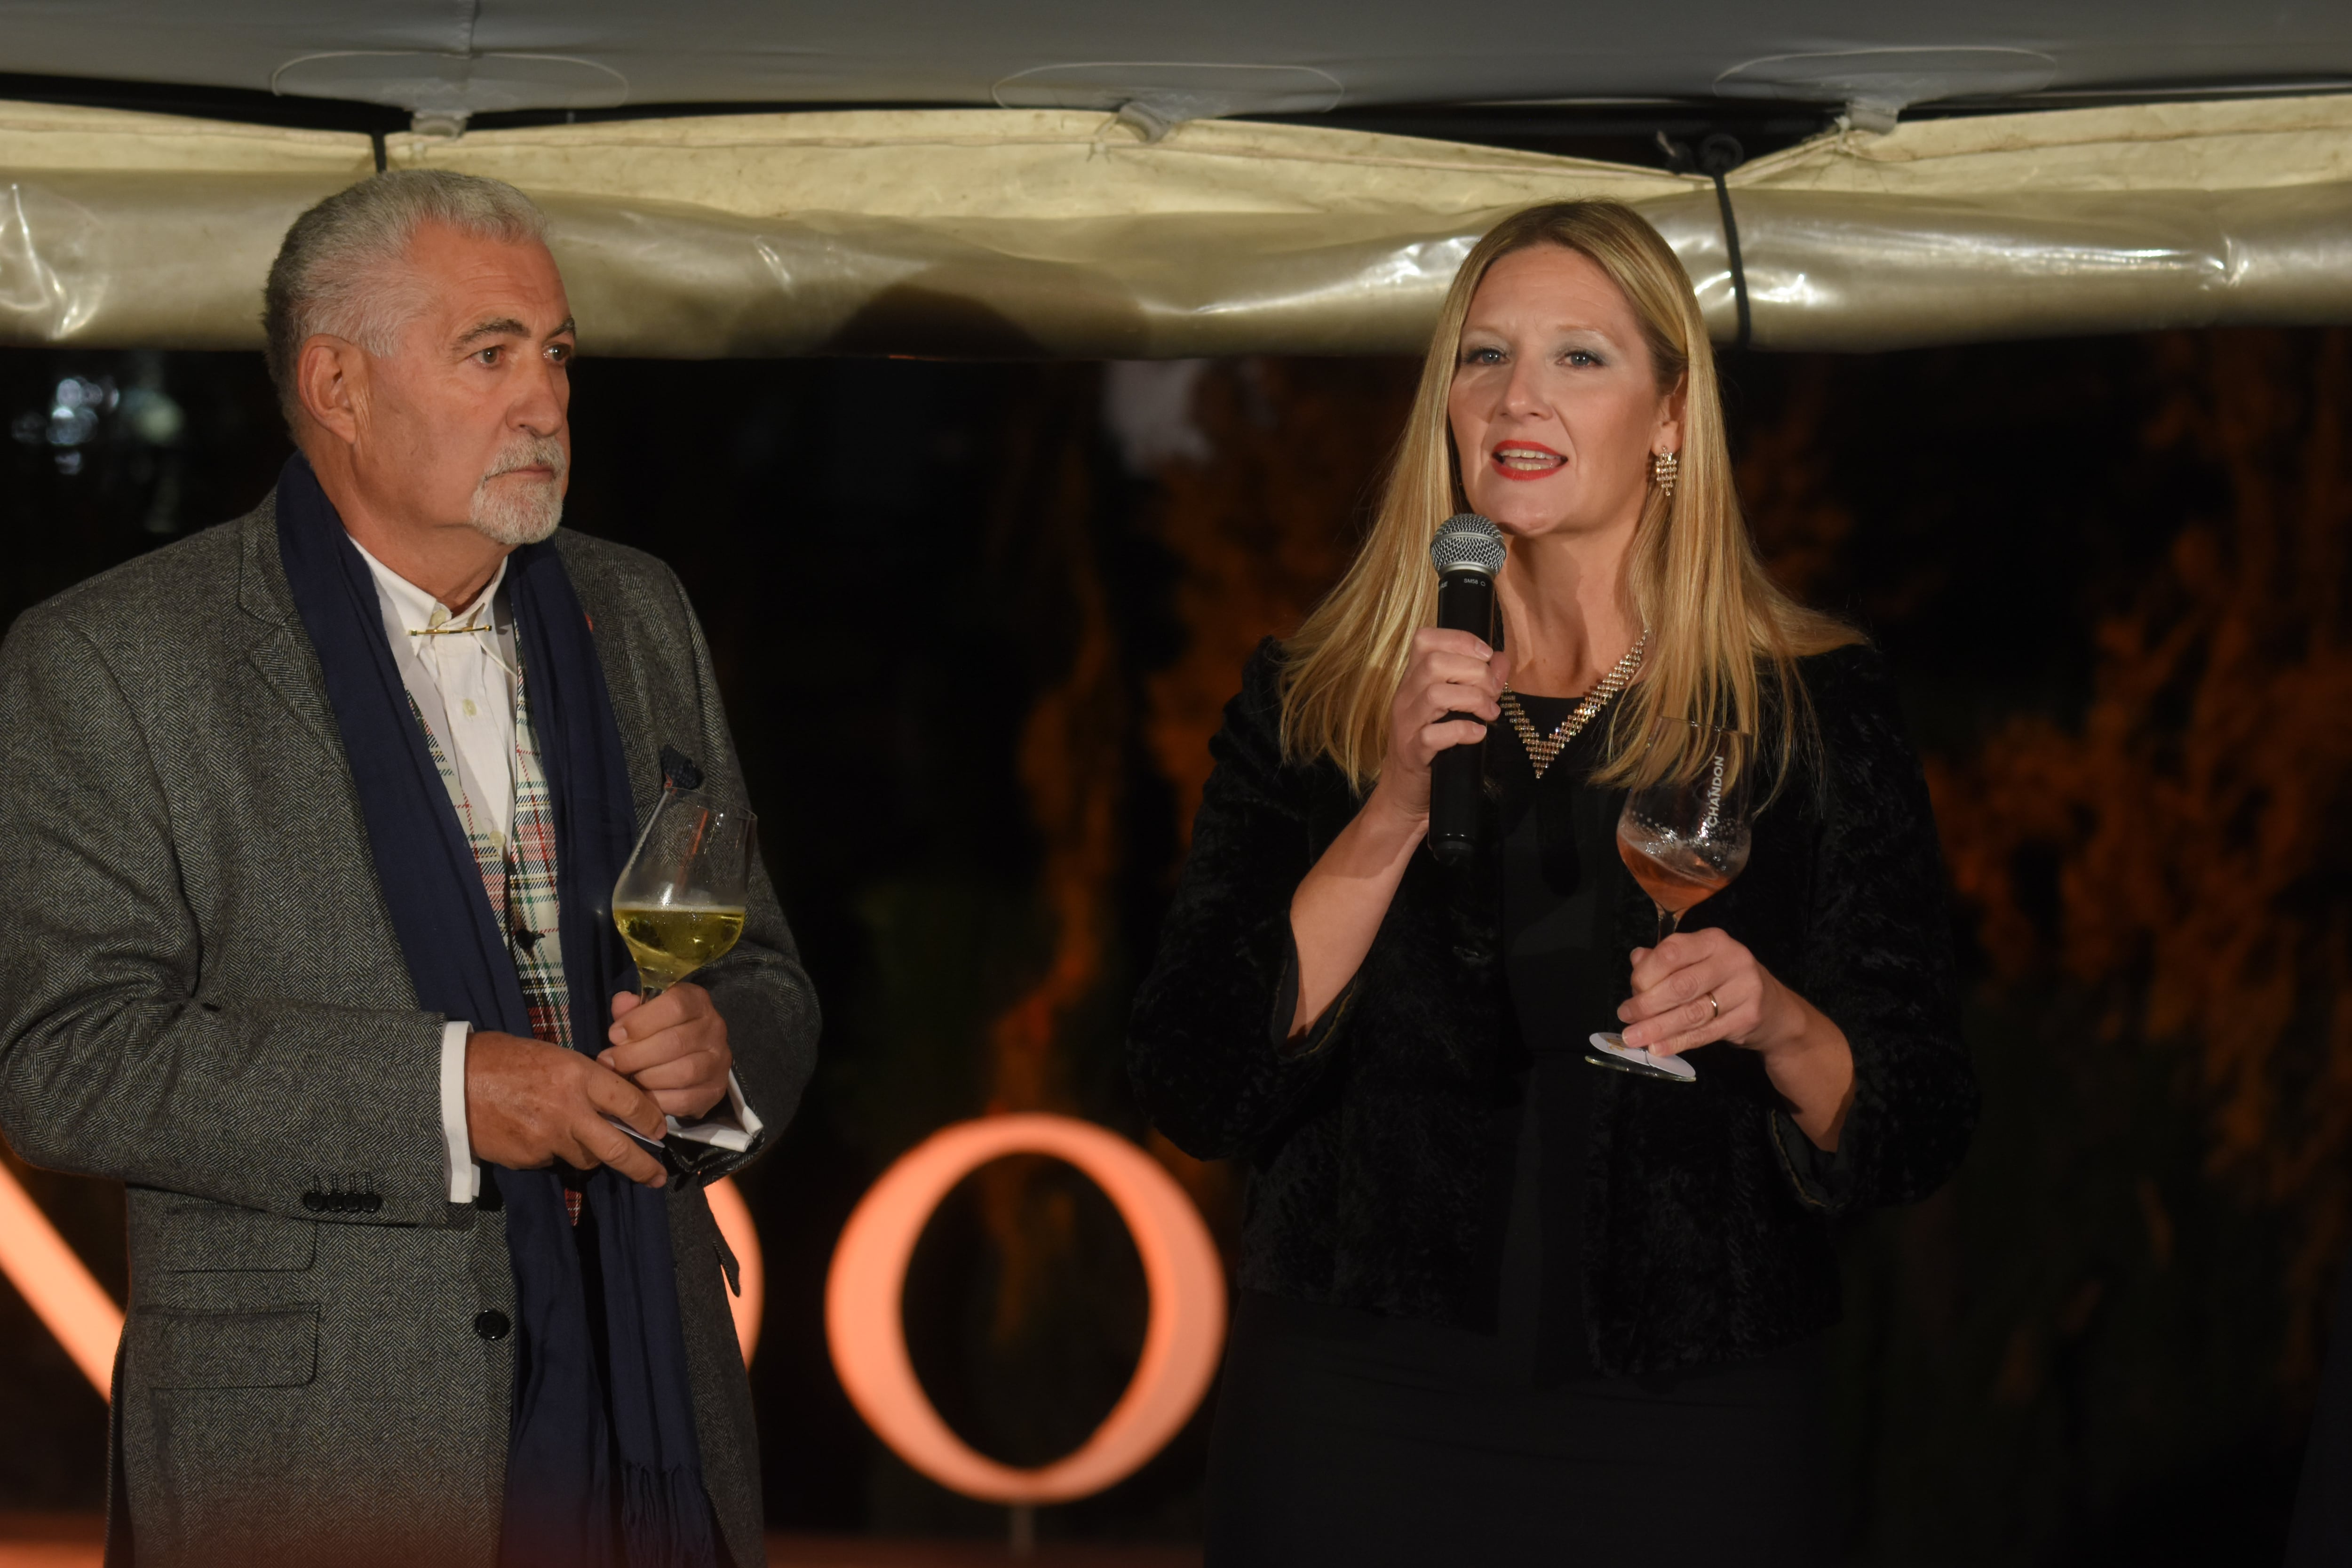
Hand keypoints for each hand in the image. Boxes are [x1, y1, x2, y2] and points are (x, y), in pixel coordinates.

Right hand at [465, 1030, 667, 1186]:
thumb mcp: (555, 1057)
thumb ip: (586, 1080)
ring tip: (570, 1132)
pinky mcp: (529, 1157)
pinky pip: (553, 1160)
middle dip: (642, 1167)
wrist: (453, 1081)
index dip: (651, 1120)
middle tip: (658, 1178)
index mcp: (579, 1076)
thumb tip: (614, 1103)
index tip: (660, 1131)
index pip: (631, 1103)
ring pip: (585, 1158)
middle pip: (617, 1148)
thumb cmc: (506, 1059)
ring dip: (588, 1152)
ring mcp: (548, 1138)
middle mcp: (569, 1110)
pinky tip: (536, 1133)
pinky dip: (553, 1152)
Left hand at [601, 982, 731, 1119]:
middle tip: (611, 1062)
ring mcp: (719, 1061)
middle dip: (635, 1055)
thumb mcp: (644, 1014)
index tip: (614, 1035)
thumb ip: (631, 1009)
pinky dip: (658, 1099)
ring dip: (646, 1078)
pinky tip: (641, 1095)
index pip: (675, 1005)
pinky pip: (685, 1099)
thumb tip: (622, 1003)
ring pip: (683, 1072)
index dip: (640, 1021)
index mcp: (697, 1002)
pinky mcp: (715, 1090)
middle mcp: (714, 1028)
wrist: (689, 1060)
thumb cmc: (659, 1032)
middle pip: (676, 1041)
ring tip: (626, 1079)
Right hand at [1371, 628, 1512, 824]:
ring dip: (1473, 700)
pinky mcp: (1413, 752)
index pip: (1425, 640)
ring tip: (1490, 713)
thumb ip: (1477, 681)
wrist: (1406, 792)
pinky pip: (1435, 735)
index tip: (1486, 656)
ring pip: (1435, 695)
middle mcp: (1405, 697)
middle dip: (1474, 672)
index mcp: (1413, 680)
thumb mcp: (1453, 708)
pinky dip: (1463, 731)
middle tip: (1492, 692)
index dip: (1460, 640)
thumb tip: (1501, 660)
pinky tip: (1477, 735)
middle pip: (1434, 663)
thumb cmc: (1434, 745)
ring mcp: (1406, 725)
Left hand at [1615, 927, 1797, 1059]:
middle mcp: (1732, 960)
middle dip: (1647, 1004)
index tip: (1631, 991)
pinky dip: (1678, 1042)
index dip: (1646, 974)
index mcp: (1713, 940)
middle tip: (1625, 1017)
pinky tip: (1658, 1047)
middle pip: (1681, 984)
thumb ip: (1666, 960)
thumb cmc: (1724, 981)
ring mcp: (1745, 989)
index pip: (1672, 952)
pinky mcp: (1748, 1018)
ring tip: (1634, 1037)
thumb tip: (1637, 959)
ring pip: (1692, 1012)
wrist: (1775, 1010)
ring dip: (1658, 1027)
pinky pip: (1705, 1033)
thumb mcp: (1698, 963)